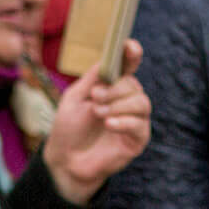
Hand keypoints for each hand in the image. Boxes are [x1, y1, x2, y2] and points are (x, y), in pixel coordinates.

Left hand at [41, 42, 150, 205]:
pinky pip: (140, 125)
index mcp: (112, 86)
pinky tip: (109, 124)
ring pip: (141, 102)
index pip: (128, 65)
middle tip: (95, 96)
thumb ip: (91, 79)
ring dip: (118, 105)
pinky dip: (124, 121)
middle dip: (115, 89)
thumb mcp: (74, 98)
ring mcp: (134, 119)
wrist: (66, 161)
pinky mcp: (137, 139)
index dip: (132, 54)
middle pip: (133, 84)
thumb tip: (107, 61)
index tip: (130, 47)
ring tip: (98, 113)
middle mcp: (126, 100)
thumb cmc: (69, 128)